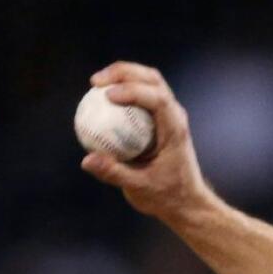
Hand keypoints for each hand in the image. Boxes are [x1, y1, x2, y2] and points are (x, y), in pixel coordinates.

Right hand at [80, 61, 215, 222]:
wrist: (185, 200)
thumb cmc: (166, 196)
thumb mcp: (140, 188)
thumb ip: (114, 173)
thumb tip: (87, 160)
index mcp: (175, 130)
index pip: (159, 99)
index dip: (133, 91)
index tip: (108, 95)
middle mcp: (175, 117)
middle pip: (153, 80)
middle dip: (124, 72)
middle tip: (95, 82)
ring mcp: (169, 115)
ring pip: (149, 82)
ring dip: (124, 75)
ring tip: (95, 83)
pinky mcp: (160, 119)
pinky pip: (141, 96)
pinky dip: (123, 89)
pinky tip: (101, 97)